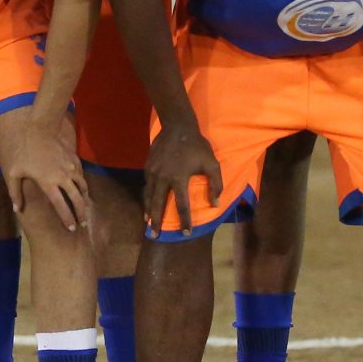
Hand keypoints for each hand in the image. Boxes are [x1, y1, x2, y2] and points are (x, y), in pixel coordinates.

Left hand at [0, 106, 87, 232]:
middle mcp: (63, 177)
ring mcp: (71, 168)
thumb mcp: (14, 172)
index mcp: (49, 183)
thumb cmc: (25, 151)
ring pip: (82, 187)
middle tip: (84, 224)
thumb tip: (17, 209)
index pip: (61, 206)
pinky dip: (83, 185)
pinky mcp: (75, 160)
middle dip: (82, 213)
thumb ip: (15, 192)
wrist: (40, 129)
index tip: (72, 228)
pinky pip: (81, 176)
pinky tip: (81, 189)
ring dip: (85, 199)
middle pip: (77, 199)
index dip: (67, 218)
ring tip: (86, 208)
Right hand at [142, 121, 222, 235]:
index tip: (186, 233)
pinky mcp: (147, 166)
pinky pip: (146, 185)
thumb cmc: (197, 145)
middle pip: (158, 204)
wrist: (177, 126)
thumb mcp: (211, 163)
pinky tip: (148, 202)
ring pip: (148, 196)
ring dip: (148, 210)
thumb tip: (215, 204)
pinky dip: (146, 196)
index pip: (182, 205)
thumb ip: (215, 184)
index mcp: (179, 178)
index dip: (185, 220)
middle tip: (154, 235)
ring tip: (147, 222)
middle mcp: (163, 177)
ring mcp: (153, 172)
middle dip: (156, 221)